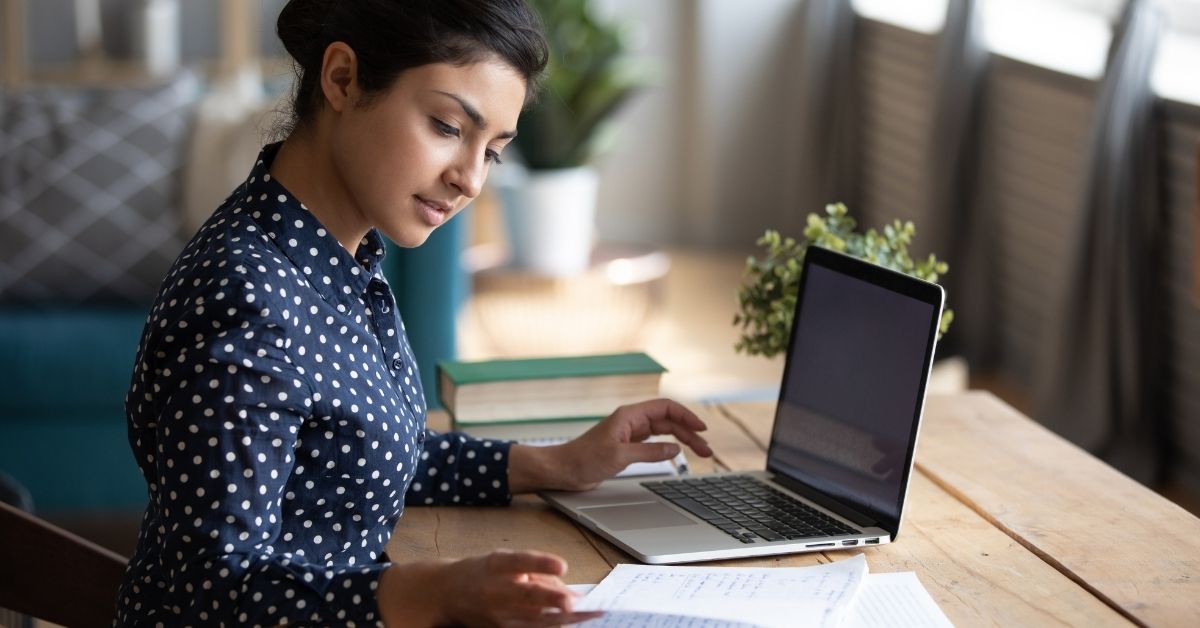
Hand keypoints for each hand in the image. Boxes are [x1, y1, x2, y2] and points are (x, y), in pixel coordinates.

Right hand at [377, 549, 601, 626]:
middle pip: (527, 596)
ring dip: (561, 620)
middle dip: (552, 600)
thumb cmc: (482, 572)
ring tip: (587, 615)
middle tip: (574, 602)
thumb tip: (571, 591)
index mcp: (496, 564)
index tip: (562, 565)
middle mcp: (495, 589)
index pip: (519, 562)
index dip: (541, 563)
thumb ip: (537, 571)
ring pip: (533, 620)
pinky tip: (570, 624)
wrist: (446, 593)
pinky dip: (551, 627)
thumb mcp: (505, 561)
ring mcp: (496, 614)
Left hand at [541, 398, 713, 491]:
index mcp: (629, 416)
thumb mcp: (620, 456)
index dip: (686, 416)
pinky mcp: (627, 447)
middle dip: (689, 432)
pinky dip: (668, 447)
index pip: (666, 409)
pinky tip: (677, 454)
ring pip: (663, 432)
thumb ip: (649, 452)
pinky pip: (654, 443)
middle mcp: (631, 422)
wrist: (563, 470)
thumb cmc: (584, 460)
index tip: (702, 429)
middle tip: (706, 450)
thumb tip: (675, 449)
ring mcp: (629, 434)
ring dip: (682, 440)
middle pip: (668, 421)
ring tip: (700, 453)